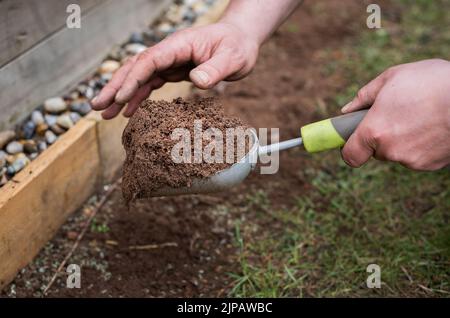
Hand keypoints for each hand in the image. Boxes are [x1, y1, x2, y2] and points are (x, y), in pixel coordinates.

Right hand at [91, 22, 258, 118]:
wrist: (240, 40)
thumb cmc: (237, 46)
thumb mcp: (232, 58)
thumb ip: (215, 69)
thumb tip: (197, 81)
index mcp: (179, 45)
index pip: (149, 60)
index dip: (133, 79)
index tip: (119, 97)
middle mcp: (169, 51)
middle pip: (135, 67)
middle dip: (115, 87)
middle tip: (96, 107)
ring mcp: (168, 61)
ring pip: (138, 76)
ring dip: (120, 94)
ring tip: (103, 114)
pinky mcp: (172, 70)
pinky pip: (149, 83)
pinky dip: (137, 96)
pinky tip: (127, 111)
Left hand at [341, 59, 449, 170]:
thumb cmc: (432, 82)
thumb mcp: (392, 78)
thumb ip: (364, 97)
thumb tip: (346, 110)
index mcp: (374, 130)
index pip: (350, 156)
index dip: (348, 148)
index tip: (350, 139)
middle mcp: (391, 150)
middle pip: (376, 150)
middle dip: (381, 134)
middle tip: (396, 114)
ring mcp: (412, 160)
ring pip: (398, 152)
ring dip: (403, 138)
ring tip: (421, 115)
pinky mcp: (432, 164)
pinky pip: (417, 155)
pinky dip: (421, 144)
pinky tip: (433, 125)